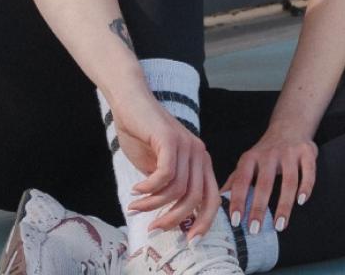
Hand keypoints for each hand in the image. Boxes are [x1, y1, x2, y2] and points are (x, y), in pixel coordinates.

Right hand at [110, 89, 220, 237]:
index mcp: (200, 161)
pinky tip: (137, 189)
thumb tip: (171, 220)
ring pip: (177, 189)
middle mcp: (199, 153)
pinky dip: (149, 188)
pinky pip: (165, 175)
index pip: (212, 197)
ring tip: (135, 205)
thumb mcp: (159, 169)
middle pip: (196, 198)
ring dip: (153, 204)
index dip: (205, 221)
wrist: (132, 104)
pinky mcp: (171, 139)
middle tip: (153, 228)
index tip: (190, 240)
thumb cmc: (144, 136)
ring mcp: (187, 144)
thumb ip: (168, 190)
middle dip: (174, 219)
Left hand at [223, 129, 317, 235]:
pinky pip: (308, 171)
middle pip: (265, 182)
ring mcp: (290, 152)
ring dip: (284, 205)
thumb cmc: (266, 151)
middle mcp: (270, 153)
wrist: (290, 125)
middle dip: (259, 207)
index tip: (236, 221)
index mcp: (251, 157)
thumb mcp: (248, 162)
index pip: (242, 180)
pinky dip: (306, 187)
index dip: (238, 200)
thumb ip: (235, 182)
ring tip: (280, 225)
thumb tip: (216, 204)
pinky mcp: (307, 152)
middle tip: (255, 229)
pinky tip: (301, 201)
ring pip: (289, 180)